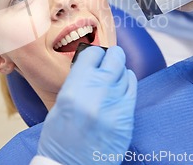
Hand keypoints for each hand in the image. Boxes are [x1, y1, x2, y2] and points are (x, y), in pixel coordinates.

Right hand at [37, 46, 136, 164]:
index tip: (93, 57)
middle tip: (107, 60)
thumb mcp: (60, 104)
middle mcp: (97, 95)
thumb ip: (77, 82)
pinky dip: (127, 84)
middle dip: (111, 57)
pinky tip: (120, 87)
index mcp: (75, 90)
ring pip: (125, 72)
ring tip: (111, 78)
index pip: (92, 54)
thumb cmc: (60, 139)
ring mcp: (115, 107)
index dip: (93, 54)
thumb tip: (91, 65)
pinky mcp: (126, 118)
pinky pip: (133, 89)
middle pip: (115, 58)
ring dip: (118, 72)